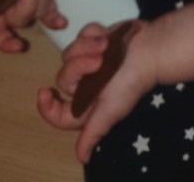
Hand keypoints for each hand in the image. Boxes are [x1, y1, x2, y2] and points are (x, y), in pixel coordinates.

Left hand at [37, 20, 152, 163]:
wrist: (149, 49)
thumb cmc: (130, 83)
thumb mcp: (111, 111)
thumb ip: (92, 132)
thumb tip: (82, 159)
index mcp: (87, 104)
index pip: (59, 114)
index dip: (47, 107)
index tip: (44, 91)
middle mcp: (85, 84)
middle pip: (63, 77)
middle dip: (78, 65)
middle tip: (98, 60)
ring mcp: (88, 60)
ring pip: (69, 53)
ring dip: (87, 46)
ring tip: (106, 44)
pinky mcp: (95, 39)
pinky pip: (81, 34)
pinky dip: (93, 33)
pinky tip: (107, 37)